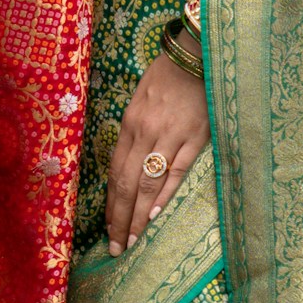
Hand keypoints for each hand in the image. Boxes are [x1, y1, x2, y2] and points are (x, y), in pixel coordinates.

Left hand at [105, 50, 209, 254]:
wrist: (195, 54)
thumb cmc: (166, 76)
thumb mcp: (140, 101)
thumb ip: (134, 132)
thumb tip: (128, 165)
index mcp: (129, 125)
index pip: (114, 173)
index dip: (110, 203)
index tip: (107, 227)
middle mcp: (145, 133)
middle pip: (127, 185)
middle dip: (119, 219)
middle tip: (115, 247)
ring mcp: (170, 137)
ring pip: (148, 184)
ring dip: (139, 216)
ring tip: (132, 240)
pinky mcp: (195, 138)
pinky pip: (176, 172)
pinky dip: (164, 195)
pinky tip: (155, 215)